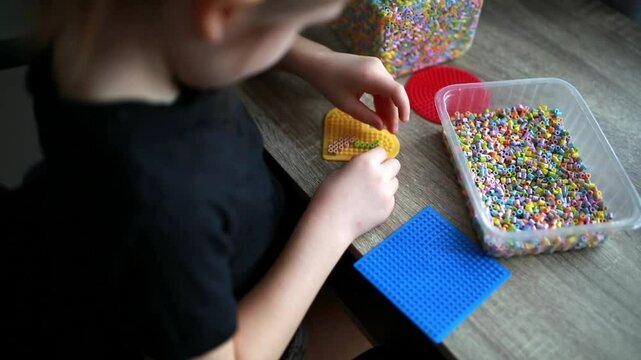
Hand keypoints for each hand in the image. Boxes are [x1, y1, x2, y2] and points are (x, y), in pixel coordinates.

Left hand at [278, 37, 409, 132]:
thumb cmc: (329, 84)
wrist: (320, 64)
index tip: (404, 122)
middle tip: (392, 131)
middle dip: (394, 113)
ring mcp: (376, 67)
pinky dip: (381, 100)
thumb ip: (366, 116)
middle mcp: (378, 68)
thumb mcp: (346, 105)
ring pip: (388, 91)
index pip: (396, 91)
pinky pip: (382, 86)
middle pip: (393, 93)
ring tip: (385, 126)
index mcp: (371, 76)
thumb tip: (382, 126)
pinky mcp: (373, 68)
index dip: (403, 107)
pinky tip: (379, 114)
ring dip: (388, 108)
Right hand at [308, 147, 400, 241]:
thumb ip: (357, 167)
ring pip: (395, 182)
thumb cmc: (329, 196)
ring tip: (371, 193)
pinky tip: (369, 205)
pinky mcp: (389, 206)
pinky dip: (383, 200)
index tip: (373, 163)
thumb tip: (365, 166)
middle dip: (386, 168)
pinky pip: (391, 198)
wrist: (332, 222)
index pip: (382, 151)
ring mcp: (386, 192)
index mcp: (365, 162)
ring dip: (386, 184)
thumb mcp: (340, 172)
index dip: (377, 157)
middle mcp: (380, 174)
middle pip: (395, 164)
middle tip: (376, 176)